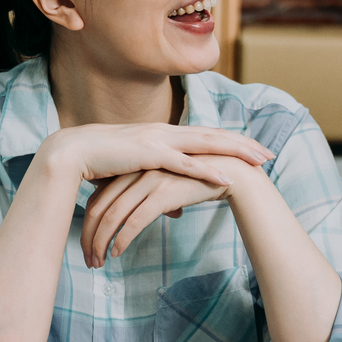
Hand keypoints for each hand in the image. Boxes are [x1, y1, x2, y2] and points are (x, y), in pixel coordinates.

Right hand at [42, 123, 272, 188]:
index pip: (204, 135)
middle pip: (213, 136)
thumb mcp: (136, 176)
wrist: (72, 152)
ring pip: (205, 145)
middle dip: (243, 144)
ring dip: (234, 152)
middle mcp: (165, 131)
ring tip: (258, 161)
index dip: (231, 140)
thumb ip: (160, 187)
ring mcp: (158, 140)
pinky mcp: (148, 154)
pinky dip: (207, 171)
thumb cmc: (101, 163)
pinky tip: (226, 177)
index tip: (254, 147)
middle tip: (269, 153)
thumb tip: (179, 210)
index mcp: (163, 133)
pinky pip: (184, 164)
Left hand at [80, 158, 253, 267]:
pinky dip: (122, 239)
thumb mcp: (162, 186)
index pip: (98, 199)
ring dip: (102, 243)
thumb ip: (143, 196)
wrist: (228, 173)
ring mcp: (148, 182)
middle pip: (99, 209)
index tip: (87, 246)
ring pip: (113, 216)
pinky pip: (135, 220)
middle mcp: (135, 173)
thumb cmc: (193, 182)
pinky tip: (117, 253)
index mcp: (130, 170)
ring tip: (99, 262)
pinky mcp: (163, 194)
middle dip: (89, 238)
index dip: (89, 225)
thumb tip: (131, 219)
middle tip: (88, 259)